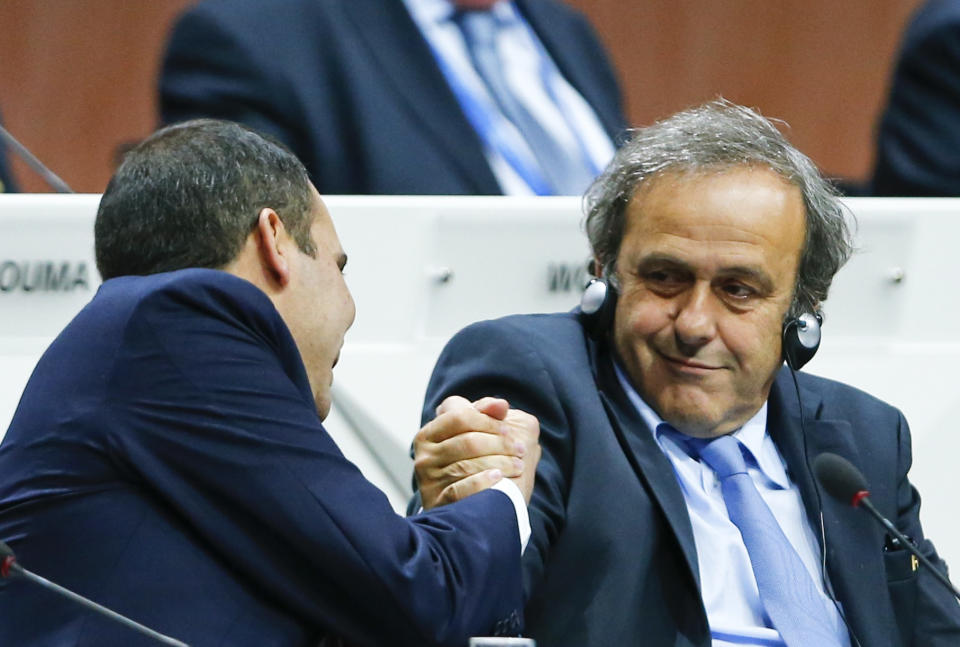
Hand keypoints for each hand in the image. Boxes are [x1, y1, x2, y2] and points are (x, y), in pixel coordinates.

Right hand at [414, 395, 539, 508]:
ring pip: (466, 465)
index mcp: (431, 432)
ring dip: (499, 463)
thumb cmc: (476, 463)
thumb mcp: (479, 434)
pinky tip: (499, 479)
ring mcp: (428, 479)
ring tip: (518, 466)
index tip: (508, 429)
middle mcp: (425, 454)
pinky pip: (460, 489)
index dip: (488, 421)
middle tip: (521, 450)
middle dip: (500, 444)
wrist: (467, 510)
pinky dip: (482, 482)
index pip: (460, 416)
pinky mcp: (435, 502)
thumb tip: (502, 405)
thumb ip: (487, 414)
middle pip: (467, 441)